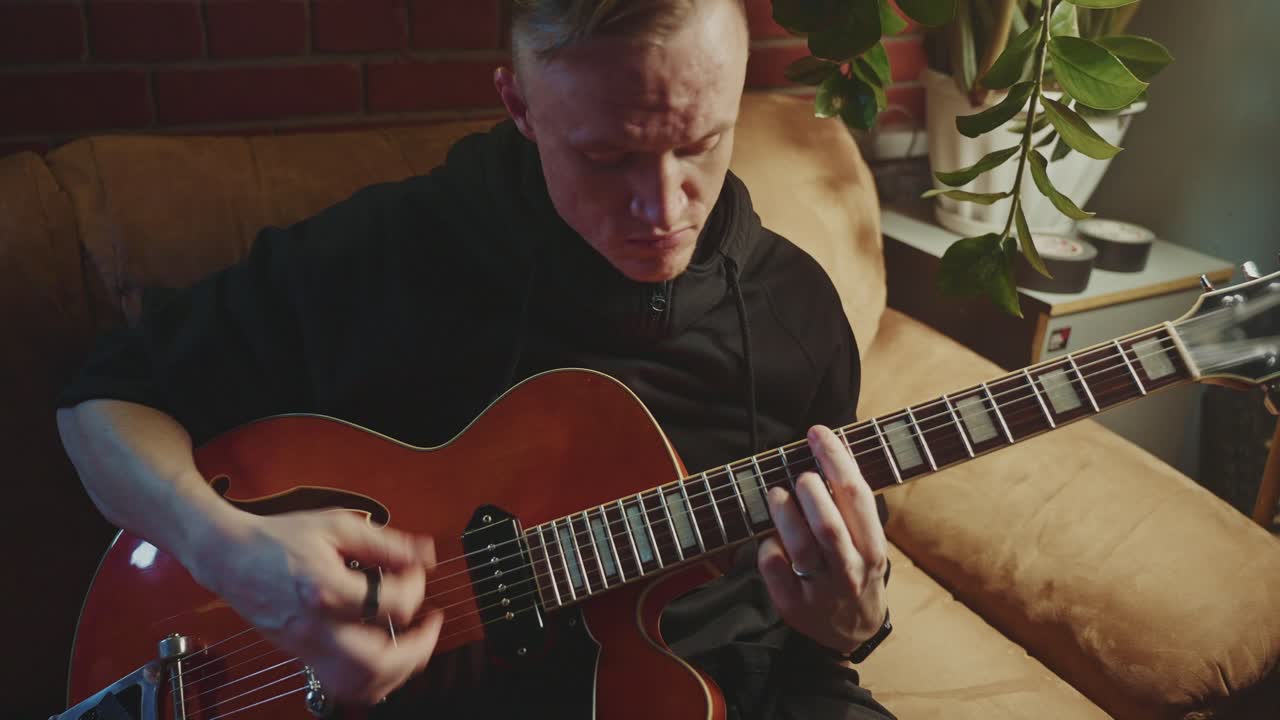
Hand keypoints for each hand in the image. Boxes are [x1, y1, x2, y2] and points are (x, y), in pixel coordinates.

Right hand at [186, 509, 443, 704]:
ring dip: (398, 670)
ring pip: (361, 684)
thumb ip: (385, 543)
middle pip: (378, 661)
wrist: (231, 557)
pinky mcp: (302, 655)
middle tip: (431, 625)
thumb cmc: (281, 537)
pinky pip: (342, 686)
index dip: (416, 585)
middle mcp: (316, 626)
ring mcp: (307, 646)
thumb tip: (424, 555)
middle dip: (418, 648)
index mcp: (325, 588)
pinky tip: (386, 659)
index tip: (414, 571)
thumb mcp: (337, 525)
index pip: (391, 603)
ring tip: (415, 644)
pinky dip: (372, 681)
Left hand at [757, 425, 888, 654]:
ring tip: (776, 495)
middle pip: (827, 524)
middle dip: (809, 490)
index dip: (835, 458)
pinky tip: (770, 537)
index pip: (856, 496)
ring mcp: (821, 591)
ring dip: (783, 512)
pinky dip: (768, 545)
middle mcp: (850, 571)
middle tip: (800, 475)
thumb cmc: (856, 571)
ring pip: (799, 546)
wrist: (851, 632)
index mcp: (873, 549)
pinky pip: (773, 568)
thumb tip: (826, 450)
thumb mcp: (868, 542)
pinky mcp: (793, 606)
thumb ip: (851, 506)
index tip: (818, 432)